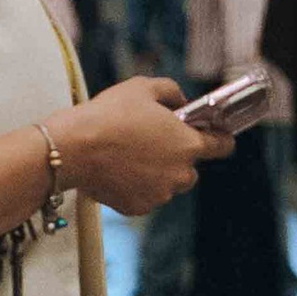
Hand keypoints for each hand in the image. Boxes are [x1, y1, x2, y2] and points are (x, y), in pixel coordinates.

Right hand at [56, 73, 227, 216]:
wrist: (74, 148)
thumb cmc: (109, 115)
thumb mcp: (143, 87)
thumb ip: (171, 92)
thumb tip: (181, 102)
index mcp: (188, 144)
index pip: (222, 146)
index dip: (220, 139)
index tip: (215, 136)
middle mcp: (180, 174)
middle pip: (190, 169)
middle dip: (176, 157)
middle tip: (152, 142)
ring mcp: (160, 194)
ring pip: (166, 184)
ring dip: (156, 173)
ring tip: (129, 156)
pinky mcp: (138, 207)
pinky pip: (144, 196)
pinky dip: (135, 187)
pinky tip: (118, 171)